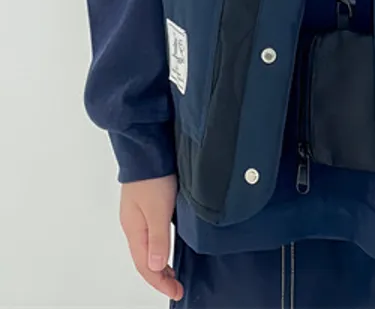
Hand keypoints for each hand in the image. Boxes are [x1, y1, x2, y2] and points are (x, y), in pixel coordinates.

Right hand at [119, 174, 183, 301]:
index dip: (159, 282)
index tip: (175, 291)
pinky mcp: (146, 203)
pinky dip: (159, 246)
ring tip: (172, 272)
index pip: (144, 265)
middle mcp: (134, 224)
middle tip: (176, 286)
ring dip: (159, 262)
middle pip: (144, 259)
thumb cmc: (152, 176)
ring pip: (147, 247)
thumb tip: (156, 265)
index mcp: (134, 229)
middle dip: (159, 276)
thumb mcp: (158, 209)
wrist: (147, 148)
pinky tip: (168, 245)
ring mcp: (138, 214)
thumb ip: (158, 238)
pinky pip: (151, 234)